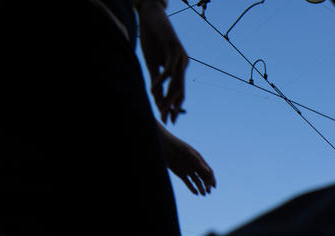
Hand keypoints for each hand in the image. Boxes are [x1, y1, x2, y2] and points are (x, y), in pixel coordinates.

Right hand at [137, 2, 187, 123]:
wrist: (151, 16)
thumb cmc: (152, 40)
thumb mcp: (153, 64)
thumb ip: (157, 80)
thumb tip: (157, 97)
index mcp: (179, 68)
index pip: (179, 92)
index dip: (174, 107)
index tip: (169, 121)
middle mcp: (183, 63)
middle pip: (180, 90)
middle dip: (173, 106)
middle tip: (166, 119)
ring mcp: (180, 55)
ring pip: (177, 81)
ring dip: (169, 95)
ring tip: (161, 107)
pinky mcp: (174, 47)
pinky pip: (169, 68)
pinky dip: (162, 78)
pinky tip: (155, 87)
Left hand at [159, 125, 215, 194]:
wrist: (165, 146)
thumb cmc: (178, 146)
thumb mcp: (188, 152)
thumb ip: (198, 161)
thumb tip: (208, 171)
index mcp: (199, 161)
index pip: (208, 172)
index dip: (212, 179)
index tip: (213, 186)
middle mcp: (195, 166)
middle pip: (204, 177)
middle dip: (207, 185)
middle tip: (208, 191)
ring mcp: (188, 171)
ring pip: (197, 181)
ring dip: (201, 188)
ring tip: (203, 194)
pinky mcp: (181, 174)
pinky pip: (188, 183)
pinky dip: (192, 188)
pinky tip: (196, 193)